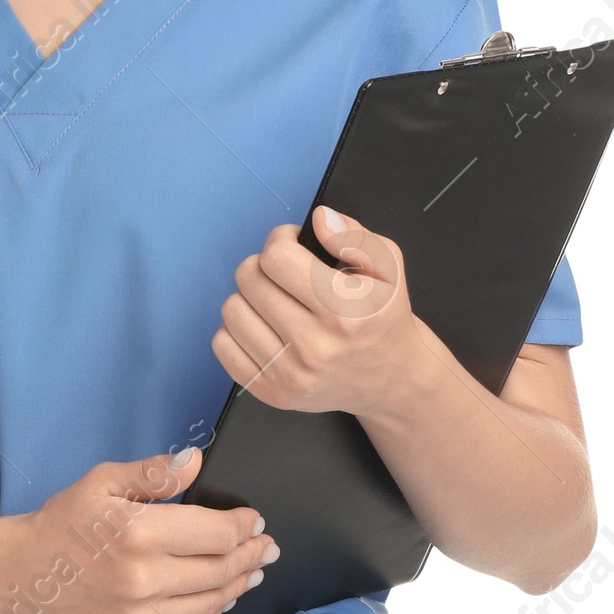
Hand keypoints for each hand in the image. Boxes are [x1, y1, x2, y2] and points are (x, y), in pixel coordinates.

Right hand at [0, 446, 277, 613]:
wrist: (18, 579)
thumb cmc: (60, 524)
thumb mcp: (102, 482)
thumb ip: (154, 473)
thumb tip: (197, 461)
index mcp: (139, 533)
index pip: (218, 534)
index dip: (244, 526)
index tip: (254, 520)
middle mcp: (144, 581)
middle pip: (222, 570)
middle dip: (252, 555)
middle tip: (267, 547)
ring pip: (212, 603)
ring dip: (238, 584)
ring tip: (251, 571)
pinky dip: (211, 613)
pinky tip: (219, 598)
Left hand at [212, 206, 424, 420]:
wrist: (391, 378)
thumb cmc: (382, 317)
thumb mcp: (388, 266)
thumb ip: (354, 236)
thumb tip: (320, 219)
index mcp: (344, 312)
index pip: (276, 257)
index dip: (281, 240)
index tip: (292, 245)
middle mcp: (315, 347)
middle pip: (249, 278)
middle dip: (265, 265)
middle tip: (286, 274)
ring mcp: (291, 375)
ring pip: (232, 309)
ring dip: (250, 297)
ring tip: (277, 301)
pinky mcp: (272, 393)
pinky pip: (222, 344)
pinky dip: (238, 329)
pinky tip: (266, 327)